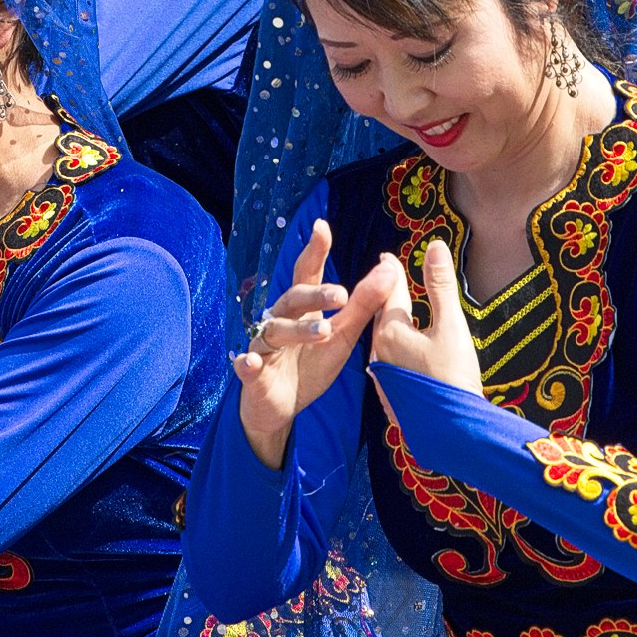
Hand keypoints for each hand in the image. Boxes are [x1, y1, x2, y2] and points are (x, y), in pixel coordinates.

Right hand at [233, 221, 405, 469]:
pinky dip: (247, 362)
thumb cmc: (310, 365)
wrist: (281, 409)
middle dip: (315, 294)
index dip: (314, 252)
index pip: (308, 276)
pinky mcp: (252, 374)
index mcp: (303, 311)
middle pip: (293, 299)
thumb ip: (363, 304)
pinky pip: (246, 365)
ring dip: (297, 329)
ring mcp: (264, 346)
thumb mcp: (342, 336)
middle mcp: (280, 321)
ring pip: (275, 330)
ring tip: (323, 331)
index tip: (322, 227)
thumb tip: (389, 268)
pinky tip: (250, 361)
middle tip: (341, 294)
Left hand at [367, 240, 482, 412]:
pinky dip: (398, 349)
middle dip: (389, 297)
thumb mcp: (451, 326)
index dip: (391, 272)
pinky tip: (405, 352)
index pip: (390, 292)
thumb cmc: (454, 376)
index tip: (387, 257)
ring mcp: (384, 375)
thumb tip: (435, 246)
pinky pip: (391, 361)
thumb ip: (441, 285)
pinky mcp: (392, 394)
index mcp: (390, 331)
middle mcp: (379, 351)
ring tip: (399, 313)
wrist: (453, 432)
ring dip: (392, 324)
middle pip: (385, 316)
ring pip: (386, 340)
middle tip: (391, 279)